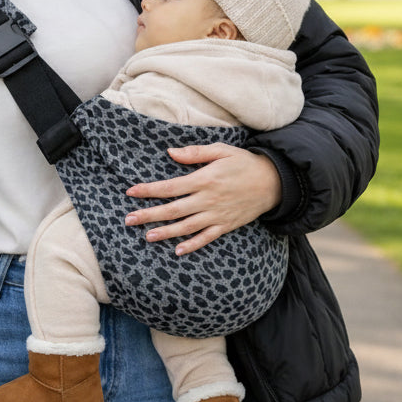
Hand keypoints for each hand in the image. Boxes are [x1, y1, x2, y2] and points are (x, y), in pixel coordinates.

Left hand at [124, 143, 280, 254]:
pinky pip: (206, 237)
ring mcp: (217, 214)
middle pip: (173, 209)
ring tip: (147, 236)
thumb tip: (170, 152)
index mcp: (204, 179)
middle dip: (149, 214)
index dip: (149, 190)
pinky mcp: (226, 225)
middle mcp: (208, 199)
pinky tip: (177, 251)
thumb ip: (194, 153)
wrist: (273, 182)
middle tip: (129, 220)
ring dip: (165, 232)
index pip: (170, 186)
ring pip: (186, 226)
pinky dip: (192, 245)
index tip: (131, 192)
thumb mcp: (221, 150)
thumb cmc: (244, 162)